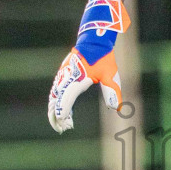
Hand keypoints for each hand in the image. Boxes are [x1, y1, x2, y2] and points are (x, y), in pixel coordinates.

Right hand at [47, 0, 129, 133]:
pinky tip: (62, 111)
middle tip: (62, 129)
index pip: (67, 97)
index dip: (63, 110)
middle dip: (56, 115)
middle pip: (56, 99)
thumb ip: (112, 91)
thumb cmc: (103, 57)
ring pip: (54, 95)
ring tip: (62, 123)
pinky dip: (57, 101)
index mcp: (77, 77)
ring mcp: (63, 75)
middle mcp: (66, 77)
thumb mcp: (110, 74)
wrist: (93, 40)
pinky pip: (57, 90)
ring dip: (55, 109)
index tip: (63, 122)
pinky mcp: (63, 74)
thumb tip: (116, 107)